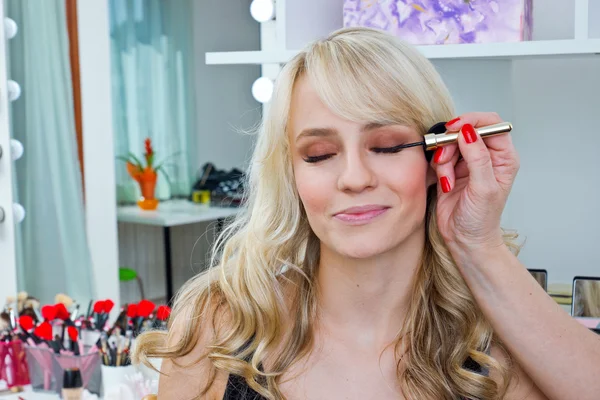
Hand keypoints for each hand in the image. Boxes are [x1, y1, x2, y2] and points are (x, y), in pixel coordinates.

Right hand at [431, 112, 519, 254]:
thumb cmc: (481, 219)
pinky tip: (445, 184)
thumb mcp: (483, 188)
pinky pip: (441, 156)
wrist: (464, 239)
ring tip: (447, 180)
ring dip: (444, 159)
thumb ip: (477, 158)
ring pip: (451, 143)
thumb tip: (468, 132)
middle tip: (444, 159)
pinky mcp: (452, 169)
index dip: (472, 121)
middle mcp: (487, 156)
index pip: (491, 124)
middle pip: (467, 131)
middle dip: (452, 144)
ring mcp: (469, 162)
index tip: (454, 129)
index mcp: (503, 157)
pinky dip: (439, 168)